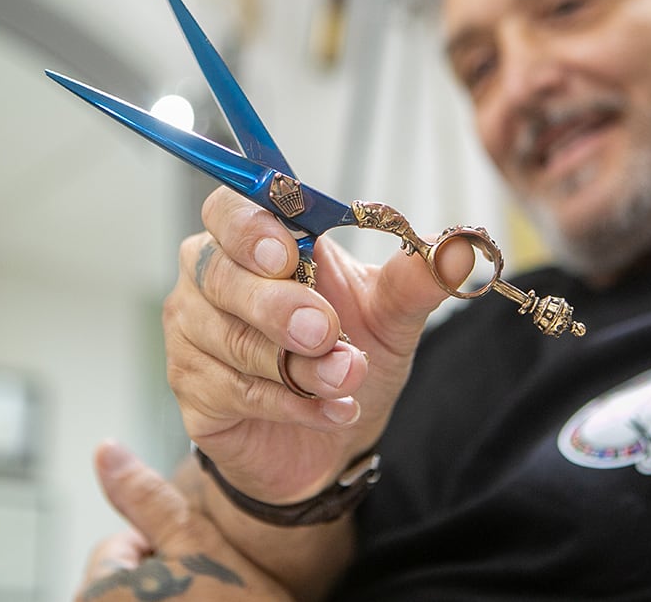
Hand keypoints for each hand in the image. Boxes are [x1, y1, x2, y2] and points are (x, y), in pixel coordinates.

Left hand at [75, 442, 292, 601]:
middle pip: (123, 580)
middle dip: (161, 580)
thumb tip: (105, 447)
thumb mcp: (196, 540)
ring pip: (140, 599)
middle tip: (206, 595)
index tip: (196, 572)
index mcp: (98, 592)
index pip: (118, 547)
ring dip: (169, 599)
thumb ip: (146, 497)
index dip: (163, 549)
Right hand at [164, 187, 469, 503]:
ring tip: (349, 377)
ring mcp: (191, 335)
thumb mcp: (391, 315)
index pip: (228, 208)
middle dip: (276, 304)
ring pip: (232, 340)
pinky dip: (293, 404)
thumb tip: (459, 247)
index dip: (250, 228)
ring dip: (298, 365)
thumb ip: (415, 278)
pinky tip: (334, 410)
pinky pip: (235, 391)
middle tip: (324, 332)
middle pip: (218, 273)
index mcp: (253, 240)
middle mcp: (209, 278)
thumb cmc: (348, 355)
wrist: (331, 442)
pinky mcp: (194, 391)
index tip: (290, 254)